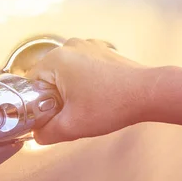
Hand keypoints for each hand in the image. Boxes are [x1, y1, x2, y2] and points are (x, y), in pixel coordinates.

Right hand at [26, 38, 146, 144]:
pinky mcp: (100, 51)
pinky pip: (80, 68)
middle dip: (54, 97)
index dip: (36, 103)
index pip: (30, 83)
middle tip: (70, 113)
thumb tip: (38, 134)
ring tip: (86, 105)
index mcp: (56, 59)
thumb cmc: (114, 104)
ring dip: (69, 90)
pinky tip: (95, 96)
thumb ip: (46, 133)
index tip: (50, 115)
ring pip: (64, 73)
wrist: (151, 94)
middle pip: (47, 77)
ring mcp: (87, 46)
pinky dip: (83, 82)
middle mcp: (69, 46)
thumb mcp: (71, 127)